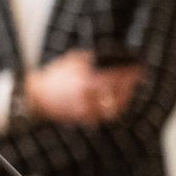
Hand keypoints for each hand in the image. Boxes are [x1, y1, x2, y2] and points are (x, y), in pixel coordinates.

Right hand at [25, 50, 145, 125]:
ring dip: (123, 99)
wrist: (37, 98)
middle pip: (119, 94)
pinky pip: (104, 115)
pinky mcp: (84, 119)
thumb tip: (110, 57)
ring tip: (125, 90)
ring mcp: (87, 109)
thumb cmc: (54, 78)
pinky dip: (111, 108)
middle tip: (134, 79)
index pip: (116, 76)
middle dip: (130, 86)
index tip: (138, 68)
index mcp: (85, 79)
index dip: (130, 72)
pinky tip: (112, 101)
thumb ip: (91, 60)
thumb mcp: (72, 62)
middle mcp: (88, 96)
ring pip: (114, 108)